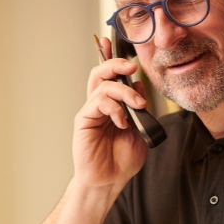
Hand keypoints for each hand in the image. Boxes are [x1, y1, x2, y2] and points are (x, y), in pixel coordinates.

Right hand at [73, 36, 148, 189]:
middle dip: (115, 63)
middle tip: (131, 66)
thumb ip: (139, 108)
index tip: (112, 42)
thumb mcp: (140, 130)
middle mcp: (99, 105)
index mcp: (112, 105)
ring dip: (124, 91)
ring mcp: (90, 112)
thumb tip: (139, 86)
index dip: (110, 58)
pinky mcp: (84, 120)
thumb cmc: (121, 160)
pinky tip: (123, 123)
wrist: (109, 181)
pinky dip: (115, 109)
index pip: (110, 76)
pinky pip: (98, 103)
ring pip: (102, 85)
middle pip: (101, 73)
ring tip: (137, 105)